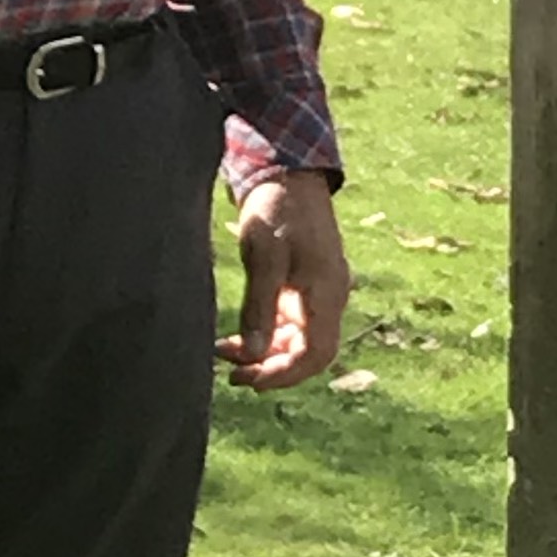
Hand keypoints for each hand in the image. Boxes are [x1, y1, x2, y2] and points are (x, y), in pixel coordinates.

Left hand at [222, 171, 349, 389]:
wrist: (289, 176)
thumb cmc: (277, 211)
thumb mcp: (264, 258)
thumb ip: (260, 309)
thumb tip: (252, 355)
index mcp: (326, 294)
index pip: (316, 355)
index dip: (284, 375)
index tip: (248, 380)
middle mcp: (331, 299)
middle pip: (309, 354)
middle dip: (272, 369)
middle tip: (231, 374)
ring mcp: (321, 294)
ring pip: (300, 343)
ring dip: (267, 354)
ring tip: (226, 353)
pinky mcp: (308, 287)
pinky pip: (293, 326)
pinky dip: (269, 337)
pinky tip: (240, 337)